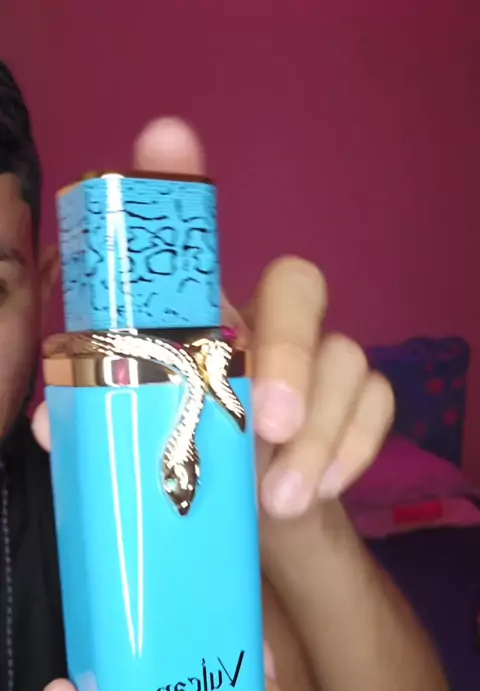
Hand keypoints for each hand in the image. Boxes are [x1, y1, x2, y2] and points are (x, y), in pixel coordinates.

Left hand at [33, 118, 393, 517]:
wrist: (261, 524)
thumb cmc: (197, 473)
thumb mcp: (141, 447)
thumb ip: (99, 425)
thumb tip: (48, 422)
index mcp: (205, 323)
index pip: (196, 245)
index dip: (180, 185)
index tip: (168, 138)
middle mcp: (266, 325)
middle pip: (300, 284)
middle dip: (288, 350)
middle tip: (268, 425)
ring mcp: (322, 362)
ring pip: (346, 356)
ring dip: (319, 430)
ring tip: (280, 500)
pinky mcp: (362, 404)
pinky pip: (379, 403)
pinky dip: (353, 446)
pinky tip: (320, 488)